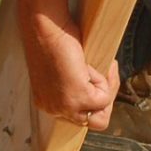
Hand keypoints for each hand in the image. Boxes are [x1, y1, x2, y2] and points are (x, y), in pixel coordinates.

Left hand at [23, 12, 119, 129]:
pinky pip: (104, 98)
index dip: (91, 98)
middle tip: (105, 75)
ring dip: (104, 91)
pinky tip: (90, 65)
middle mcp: (54, 109)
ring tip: (96, 69)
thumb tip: (96, 87)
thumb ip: (73, 83)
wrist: (45, 27)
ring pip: (100, 118)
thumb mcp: (62, 69)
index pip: (77, 116)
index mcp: (47, 103)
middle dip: (103, 100)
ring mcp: (66, 106)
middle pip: (91, 122)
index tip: (94, 79)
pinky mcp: (79, 97)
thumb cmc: (52, 38)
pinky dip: (104, 80)